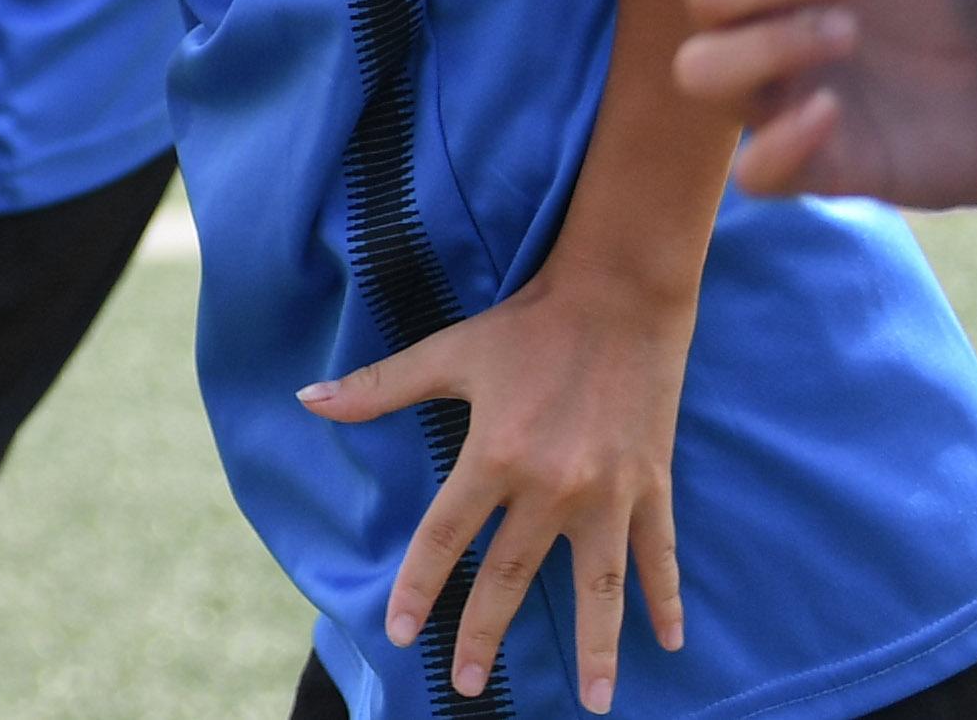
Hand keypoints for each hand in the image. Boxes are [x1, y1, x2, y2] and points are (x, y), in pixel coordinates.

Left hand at [298, 261, 691, 712]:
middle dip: (484, 633)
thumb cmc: (526, 325)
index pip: (445, 538)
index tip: (400, 632)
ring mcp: (608, 493)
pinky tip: (668, 644)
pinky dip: (665, 600)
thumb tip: (307, 398)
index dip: (419, 586)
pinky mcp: (652, 488)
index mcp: (495, 455)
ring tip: (594, 705)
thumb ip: (378, 387)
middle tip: (466, 683)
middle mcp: (552, 486)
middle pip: (512, 576)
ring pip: (599, 589)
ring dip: (597, 649)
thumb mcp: (448, 353)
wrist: (619, 297)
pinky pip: (658, 557)